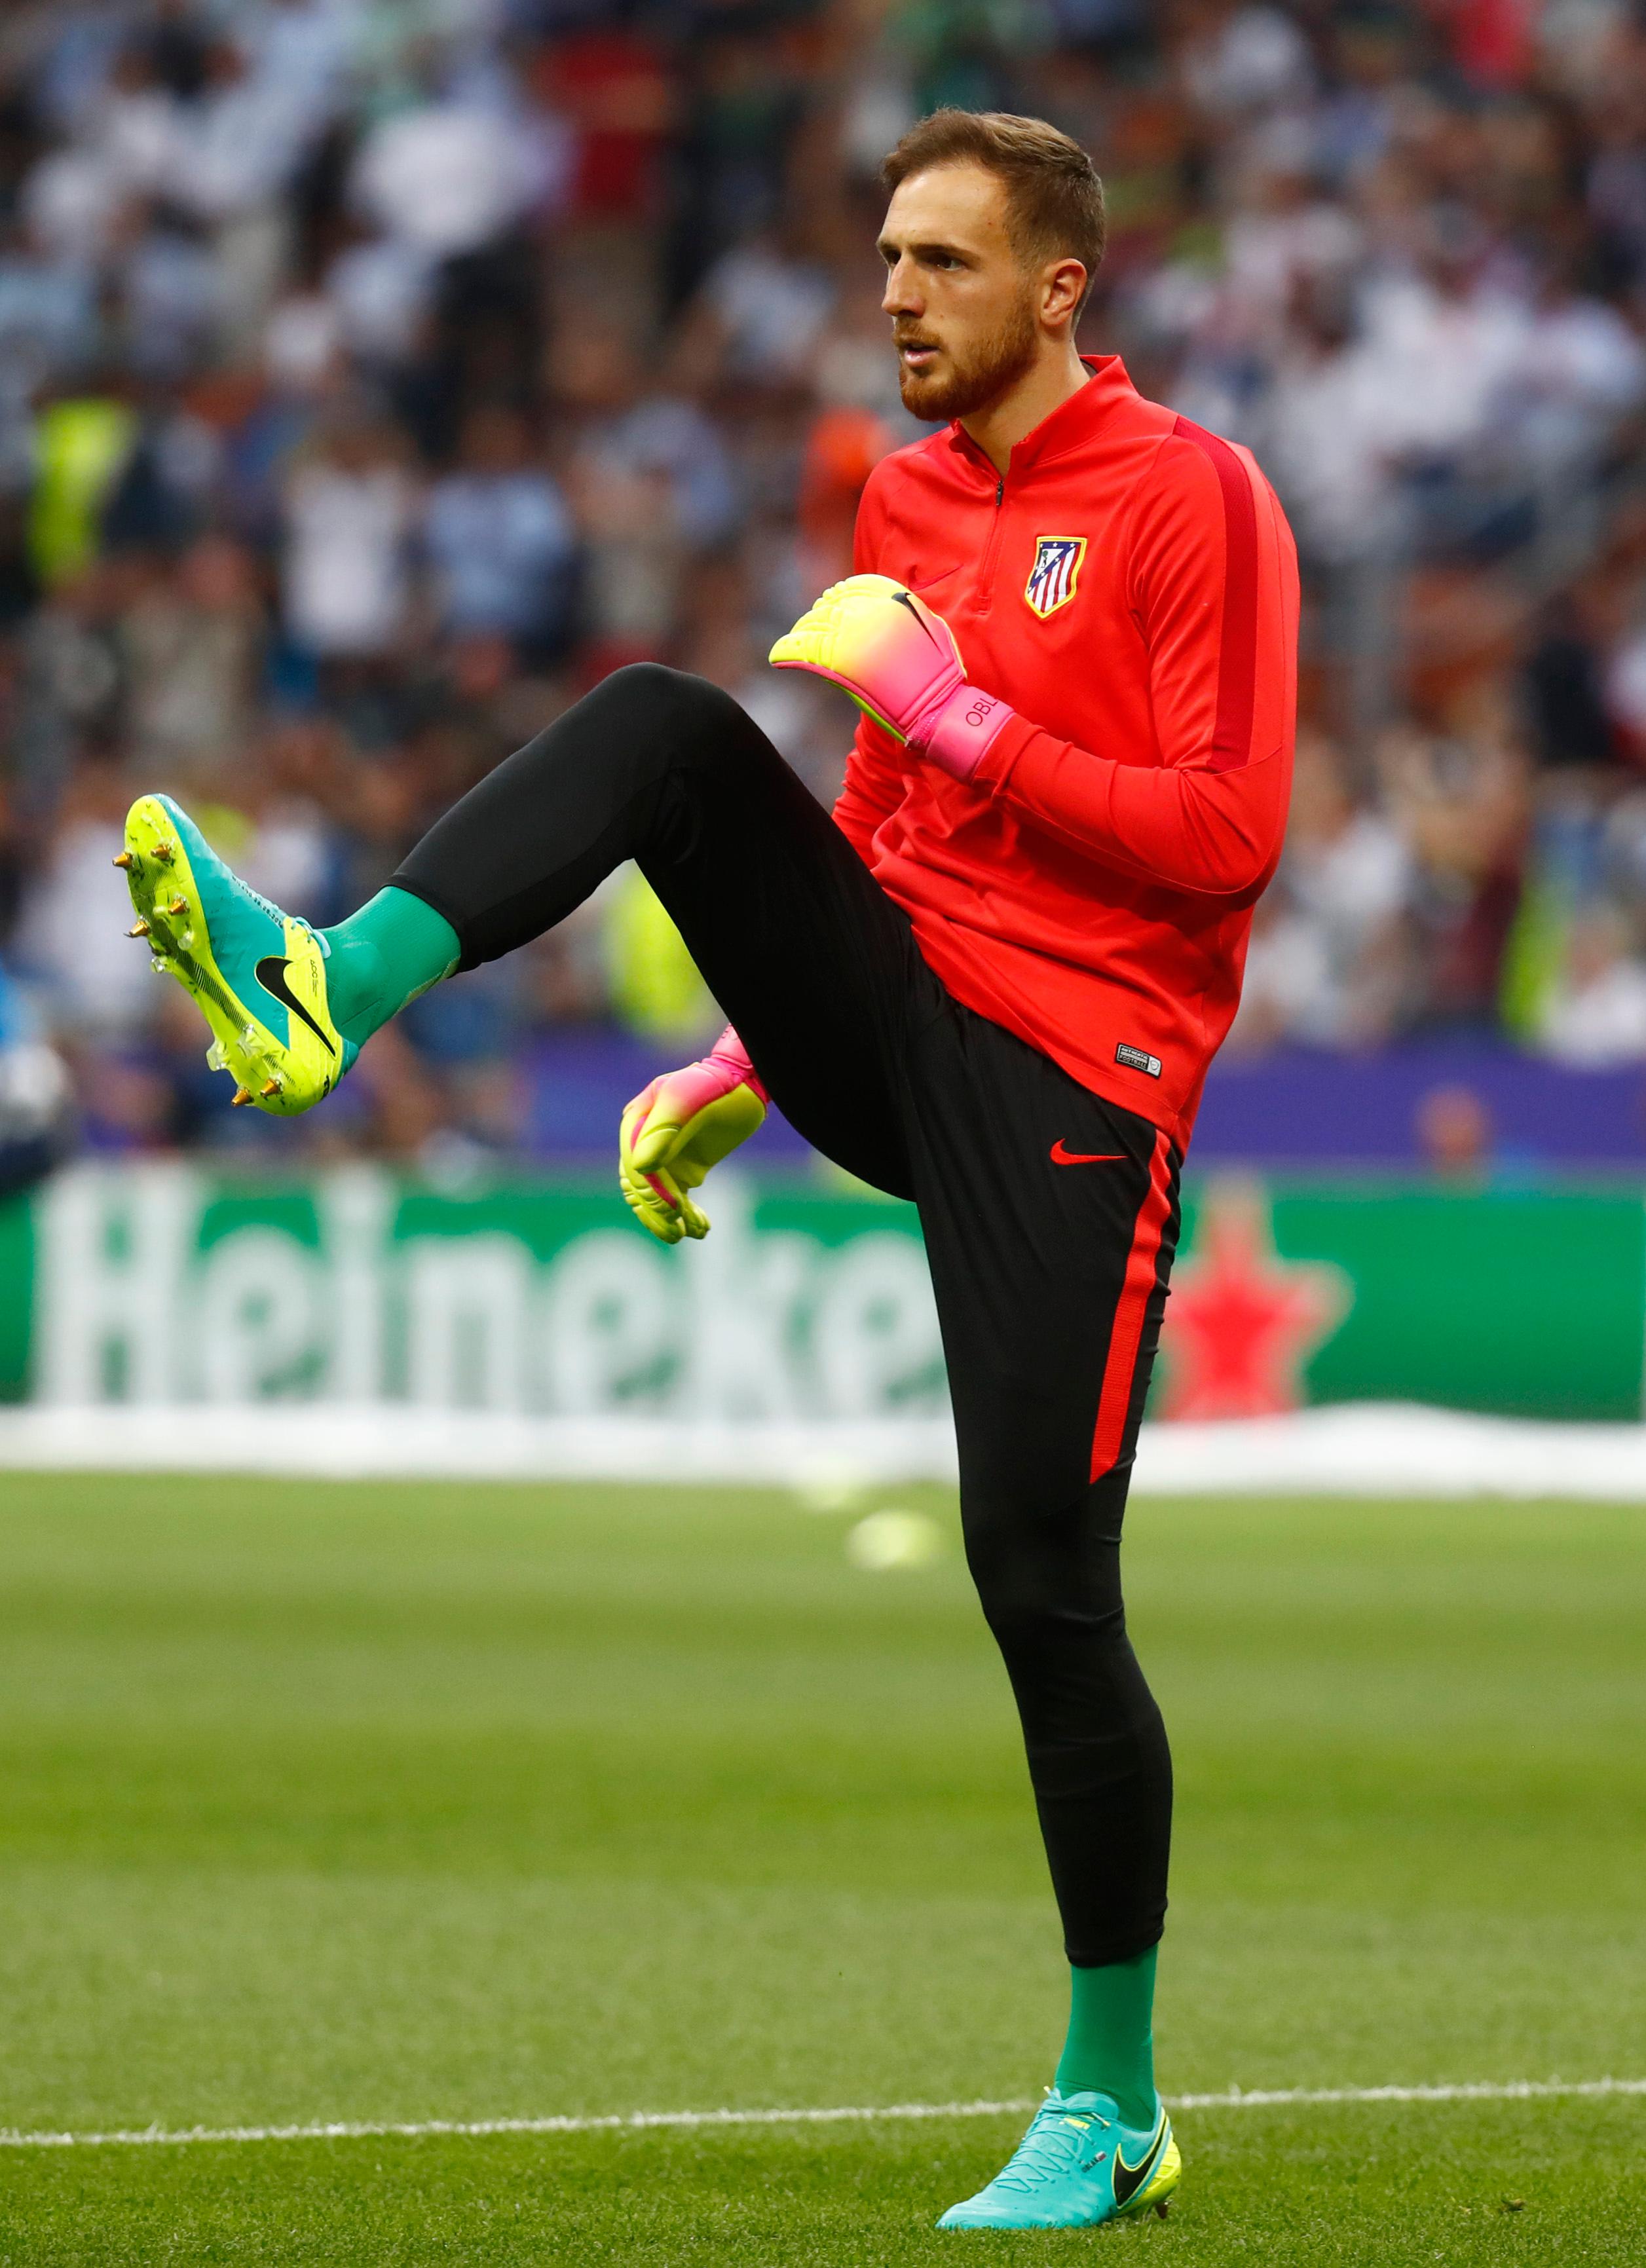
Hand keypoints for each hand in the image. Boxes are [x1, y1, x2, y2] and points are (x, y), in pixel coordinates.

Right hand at [619, 1027, 767, 1242]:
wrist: (744, 1084)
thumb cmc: (712, 1085)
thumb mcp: (686, 1100)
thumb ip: (662, 1131)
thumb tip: (640, 1167)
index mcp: (636, 1124)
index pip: (635, 1167)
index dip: (652, 1191)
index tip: (675, 1207)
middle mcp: (644, 1144)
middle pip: (639, 1189)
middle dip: (657, 1213)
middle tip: (677, 1231)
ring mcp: (664, 1160)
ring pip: (657, 1200)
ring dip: (670, 1221)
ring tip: (690, 1234)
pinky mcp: (684, 1171)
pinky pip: (678, 1200)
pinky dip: (688, 1216)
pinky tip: (702, 1228)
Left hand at [769, 573, 1014, 779]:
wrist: (936, 708)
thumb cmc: (939, 678)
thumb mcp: (930, 628)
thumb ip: (906, 612)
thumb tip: (890, 606)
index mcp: (893, 599)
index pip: (853, 588)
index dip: (838, 598)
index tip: (830, 606)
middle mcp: (869, 610)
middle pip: (830, 606)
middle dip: (818, 616)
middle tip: (809, 627)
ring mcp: (851, 633)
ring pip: (812, 625)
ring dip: (802, 634)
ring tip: (795, 643)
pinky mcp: (836, 660)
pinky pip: (800, 648)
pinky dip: (785, 651)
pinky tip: (777, 658)